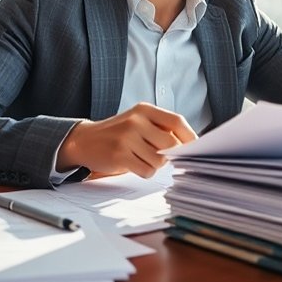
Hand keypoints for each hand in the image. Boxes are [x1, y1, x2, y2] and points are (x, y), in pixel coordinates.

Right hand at [56, 102, 197, 177]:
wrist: (85, 140)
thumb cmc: (119, 133)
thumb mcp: (139, 121)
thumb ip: (161, 129)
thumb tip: (190, 145)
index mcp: (144, 109)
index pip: (177, 122)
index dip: (190, 137)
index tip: (197, 148)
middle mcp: (136, 120)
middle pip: (171, 144)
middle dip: (170, 155)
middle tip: (158, 155)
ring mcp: (127, 137)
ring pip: (160, 160)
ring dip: (155, 165)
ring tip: (140, 158)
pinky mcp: (120, 155)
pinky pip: (147, 170)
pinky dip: (145, 172)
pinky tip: (133, 164)